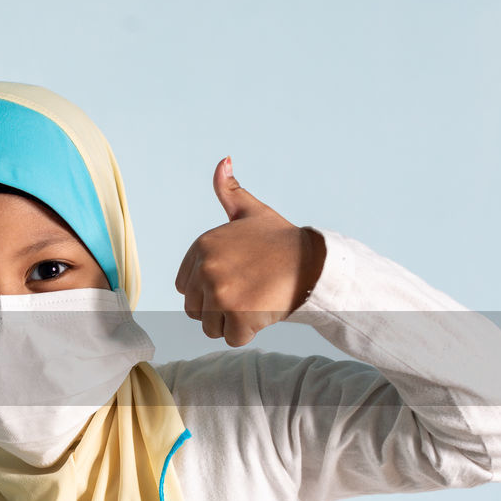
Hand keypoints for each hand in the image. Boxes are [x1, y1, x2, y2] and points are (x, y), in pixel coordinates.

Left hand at [173, 157, 325, 346]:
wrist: (315, 263)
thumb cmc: (281, 241)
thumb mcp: (252, 212)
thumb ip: (230, 192)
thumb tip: (223, 161)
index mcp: (202, 245)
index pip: (185, 288)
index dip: (209, 290)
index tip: (236, 278)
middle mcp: (205, 268)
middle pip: (195, 310)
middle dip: (219, 308)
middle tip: (248, 292)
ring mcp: (220, 292)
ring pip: (211, 327)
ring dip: (233, 323)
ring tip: (256, 300)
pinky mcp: (237, 316)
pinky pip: (232, 339)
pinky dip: (248, 334)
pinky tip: (264, 312)